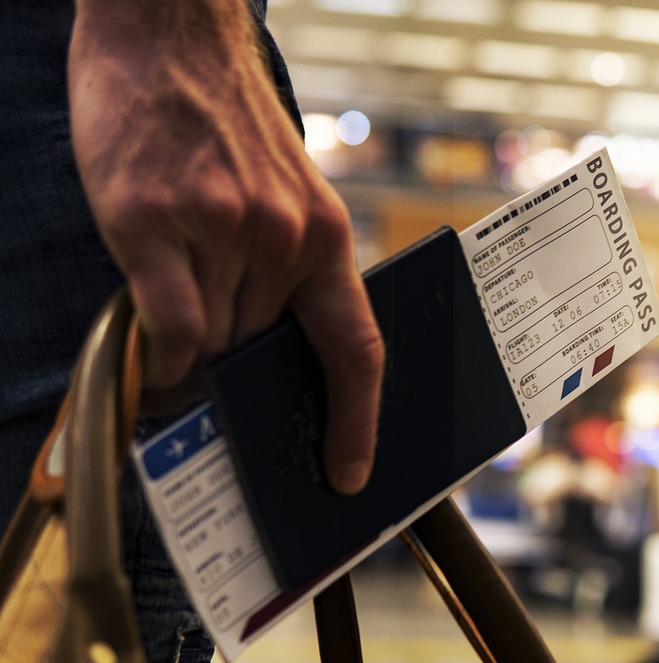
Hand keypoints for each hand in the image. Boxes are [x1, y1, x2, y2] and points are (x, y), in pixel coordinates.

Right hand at [68, 0, 383, 493]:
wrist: (170, 37)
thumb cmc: (226, 124)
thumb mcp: (287, 196)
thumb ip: (285, 271)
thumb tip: (261, 356)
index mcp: (326, 238)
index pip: (358, 351)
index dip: (357, 422)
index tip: (349, 473)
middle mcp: (281, 240)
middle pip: (260, 354)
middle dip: (236, 375)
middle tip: (213, 388)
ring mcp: (219, 231)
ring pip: (210, 345)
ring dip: (191, 356)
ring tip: (170, 328)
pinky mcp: (152, 222)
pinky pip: (167, 326)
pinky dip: (159, 352)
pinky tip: (151, 346)